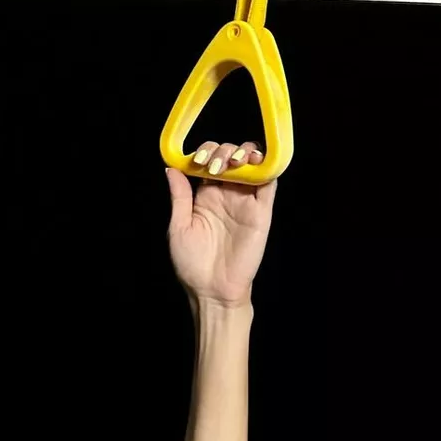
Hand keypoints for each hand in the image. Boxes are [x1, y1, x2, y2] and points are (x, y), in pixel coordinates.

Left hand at [166, 141, 276, 307]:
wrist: (212, 290)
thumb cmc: (192, 263)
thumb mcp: (179, 226)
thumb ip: (179, 196)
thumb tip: (171, 167)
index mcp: (205, 196)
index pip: (209, 161)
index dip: (205, 152)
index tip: (197, 160)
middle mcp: (226, 194)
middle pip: (230, 157)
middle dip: (223, 150)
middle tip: (214, 165)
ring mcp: (245, 201)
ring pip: (252, 164)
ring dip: (245, 152)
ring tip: (234, 160)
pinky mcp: (261, 211)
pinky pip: (269, 183)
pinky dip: (267, 166)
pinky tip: (256, 160)